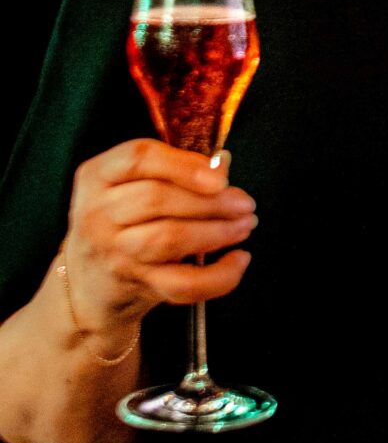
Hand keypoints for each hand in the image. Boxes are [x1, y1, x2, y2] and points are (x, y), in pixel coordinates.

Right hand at [63, 140, 256, 336]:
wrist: (87, 282)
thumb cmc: (122, 220)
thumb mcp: (133, 185)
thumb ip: (176, 170)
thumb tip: (224, 164)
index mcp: (97, 175)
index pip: (138, 158)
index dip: (184, 164)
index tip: (220, 177)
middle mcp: (98, 213)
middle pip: (157, 198)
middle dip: (211, 201)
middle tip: (245, 204)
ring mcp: (114, 252)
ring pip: (169, 238)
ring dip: (217, 232)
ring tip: (245, 225)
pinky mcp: (135, 284)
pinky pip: (182, 283)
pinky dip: (218, 276)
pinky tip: (239, 260)